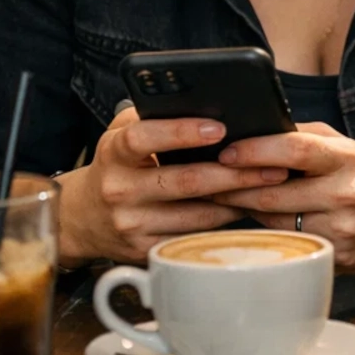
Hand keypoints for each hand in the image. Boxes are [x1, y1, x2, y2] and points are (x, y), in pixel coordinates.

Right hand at [60, 106, 285, 264]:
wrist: (81, 217)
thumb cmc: (118, 165)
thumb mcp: (123, 133)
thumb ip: (155, 115)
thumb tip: (208, 102)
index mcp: (114, 153)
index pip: (143, 138)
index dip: (181, 132)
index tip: (220, 128)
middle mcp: (120, 190)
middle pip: (185, 182)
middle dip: (234, 173)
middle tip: (273, 165)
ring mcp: (132, 225)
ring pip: (197, 215)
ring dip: (238, 200)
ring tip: (269, 185)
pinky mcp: (144, 251)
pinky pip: (194, 237)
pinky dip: (223, 224)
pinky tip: (246, 209)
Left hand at [208, 123, 354, 273]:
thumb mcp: (345, 148)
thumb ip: (304, 137)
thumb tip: (254, 131)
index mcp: (347, 158)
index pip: (294, 149)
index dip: (255, 150)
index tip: (225, 153)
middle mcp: (346, 193)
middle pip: (274, 193)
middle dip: (233, 188)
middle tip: (204, 183)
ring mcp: (341, 229)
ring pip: (274, 222)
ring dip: (243, 213)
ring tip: (221, 201)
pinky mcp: (335, 257)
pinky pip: (287, 243)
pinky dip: (266, 233)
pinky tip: (252, 225)